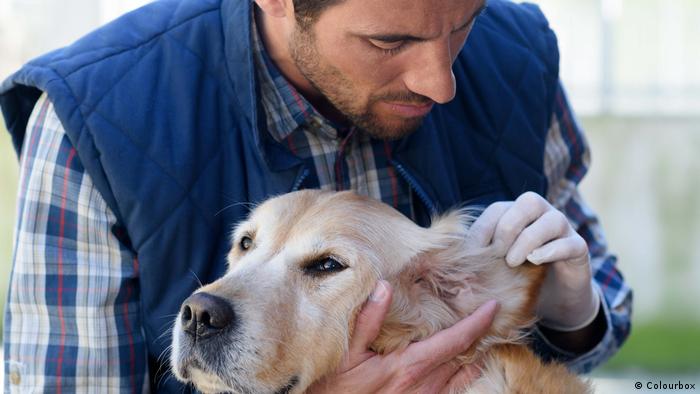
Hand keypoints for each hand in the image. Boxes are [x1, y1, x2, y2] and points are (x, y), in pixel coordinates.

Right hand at [308, 281, 498, 393]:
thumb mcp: (345, 351)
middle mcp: (423, 385)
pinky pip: (453, 389)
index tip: (492, 306)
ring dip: (474, 352)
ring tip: (481, 332)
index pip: (455, 340)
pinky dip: (465, 372)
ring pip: (461, 373)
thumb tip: (384, 287)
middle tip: (489, 312)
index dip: (477, 323)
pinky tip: (467, 362)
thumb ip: (367, 320)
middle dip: (480, 333)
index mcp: (408, 366)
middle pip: (464, 356)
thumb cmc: (336, 386)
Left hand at [471, 192, 599, 330]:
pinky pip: (570, 243)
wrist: (552, 298)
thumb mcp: (494, 265)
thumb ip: (478, 256)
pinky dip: (551, 251)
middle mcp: (542, 215)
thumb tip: (450, 260)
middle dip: (508, 227)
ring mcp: (564, 230)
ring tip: (513, 262)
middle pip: (529, 201)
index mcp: (517, 214)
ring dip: (528, 239)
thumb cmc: (517, 276)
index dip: (483, 229)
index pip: (498, 209)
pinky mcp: (579, 250)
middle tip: (497, 253)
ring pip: (553, 219)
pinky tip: (536, 261)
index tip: (472, 253)